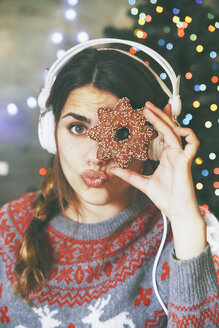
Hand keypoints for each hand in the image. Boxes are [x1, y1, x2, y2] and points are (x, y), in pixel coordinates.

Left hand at [110, 101, 200, 220]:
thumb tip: (113, 169)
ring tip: (154, 110)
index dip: (156, 121)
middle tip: (147, 104)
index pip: (161, 133)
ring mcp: (180, 156)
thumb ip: (129, 175)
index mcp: (166, 156)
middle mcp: (173, 153)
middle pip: (168, 128)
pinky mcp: (185, 161)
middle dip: (159, 114)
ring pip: (176, 132)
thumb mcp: (142, 183)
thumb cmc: (164, 197)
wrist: (176, 211)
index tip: (145, 112)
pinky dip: (188, 134)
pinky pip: (192, 144)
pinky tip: (177, 128)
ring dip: (166, 119)